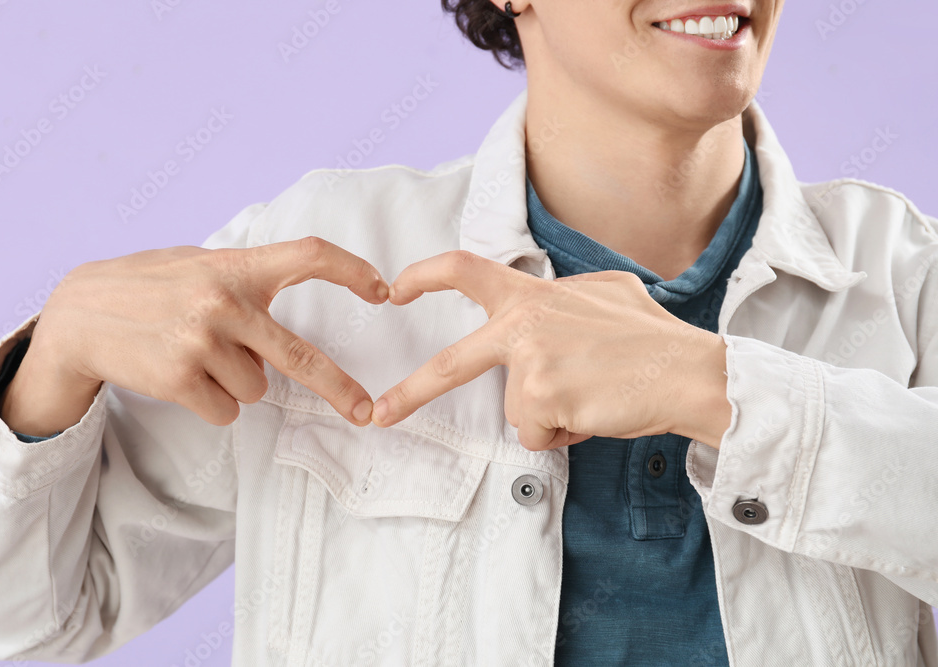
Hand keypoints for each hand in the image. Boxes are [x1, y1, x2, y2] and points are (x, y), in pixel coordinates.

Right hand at [31, 237, 388, 426]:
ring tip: (196, 357)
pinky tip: (182, 377)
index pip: (308, 255)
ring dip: (236, 383)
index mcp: (234, 266)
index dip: (352, 271)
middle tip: (364, 411)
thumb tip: (297, 272)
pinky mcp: (179, 379)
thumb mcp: (196, 263)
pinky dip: (213, 402)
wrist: (79, 316)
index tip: (384, 291)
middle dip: (338, 387)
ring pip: (256, 388)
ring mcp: (201, 341)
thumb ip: (243, 274)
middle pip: (300, 355)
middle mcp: (223, 302)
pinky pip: (227, 409)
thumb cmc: (147, 288)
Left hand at [370, 251, 730, 449]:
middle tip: (381, 414)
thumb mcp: (607, 292)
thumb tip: (552, 309)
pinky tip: (594, 410)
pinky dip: (563, 433)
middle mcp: (523, 323)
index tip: (395, 289)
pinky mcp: (542, 397)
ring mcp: (530, 361)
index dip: (425, 275)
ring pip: (517, 412)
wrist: (689, 371)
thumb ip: (565, 297)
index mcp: (533, 294)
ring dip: (551, 414)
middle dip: (410, 393)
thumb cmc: (651, 338)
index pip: (466, 269)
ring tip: (593, 394)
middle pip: (451, 364)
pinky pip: (536, 433)